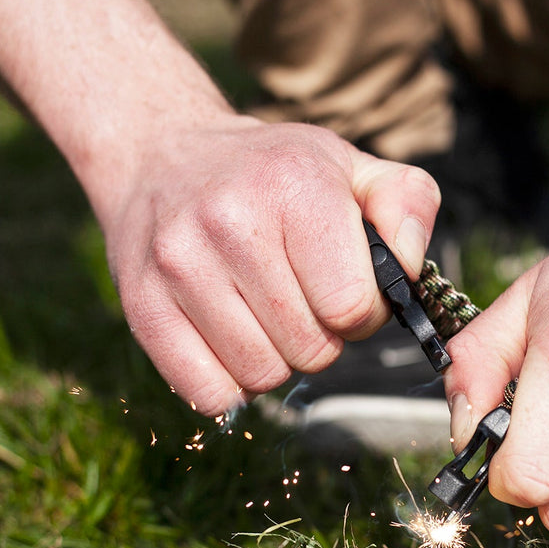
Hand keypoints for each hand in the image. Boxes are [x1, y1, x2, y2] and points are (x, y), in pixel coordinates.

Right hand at [0, 0, 440, 415]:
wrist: (160, 154)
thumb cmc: (272, 173)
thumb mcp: (349, 166)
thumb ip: (406, 205)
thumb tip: (407, 266)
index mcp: (294, 186)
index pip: (351, 307)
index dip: (362, 314)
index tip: (346, 293)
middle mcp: (230, 221)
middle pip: (311, 350)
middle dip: (321, 337)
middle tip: (302, 302)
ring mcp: (178, 266)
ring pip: (261, 376)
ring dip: (275, 360)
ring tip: (264, 314)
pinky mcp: (141, 306)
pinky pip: (208, 393)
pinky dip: (228, 382)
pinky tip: (228, 337)